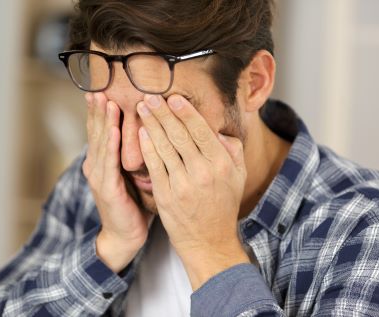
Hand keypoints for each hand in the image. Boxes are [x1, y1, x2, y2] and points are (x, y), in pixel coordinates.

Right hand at [82, 92, 152, 272]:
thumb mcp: (133, 174)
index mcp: (103, 161)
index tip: (104, 88)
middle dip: (98, 109)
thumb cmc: (133, 204)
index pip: (102, 130)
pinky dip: (110, 146)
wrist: (125, 235)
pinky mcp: (106, 189)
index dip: (102, 110)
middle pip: (98, 131)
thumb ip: (135, 154)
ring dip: (103, 121)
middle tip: (99, 86)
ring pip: (101, 143)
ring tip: (104, 100)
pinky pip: (109, 164)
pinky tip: (114, 131)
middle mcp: (97, 166)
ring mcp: (99, 177)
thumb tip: (150, 131)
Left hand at [137, 94, 249, 288]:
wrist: (209, 240)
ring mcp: (182, 184)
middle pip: (179, 135)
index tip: (173, 97)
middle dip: (163, 113)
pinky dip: (147, 147)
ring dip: (151, 124)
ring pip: (164, 147)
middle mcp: (202, 172)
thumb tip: (217, 130)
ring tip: (141, 108)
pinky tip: (141, 133)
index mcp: (221, 164)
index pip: (201, 130)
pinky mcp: (165, 195)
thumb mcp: (238, 176)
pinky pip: (154, 166)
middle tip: (150, 96)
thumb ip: (232, 150)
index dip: (185, 112)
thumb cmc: (223, 205)